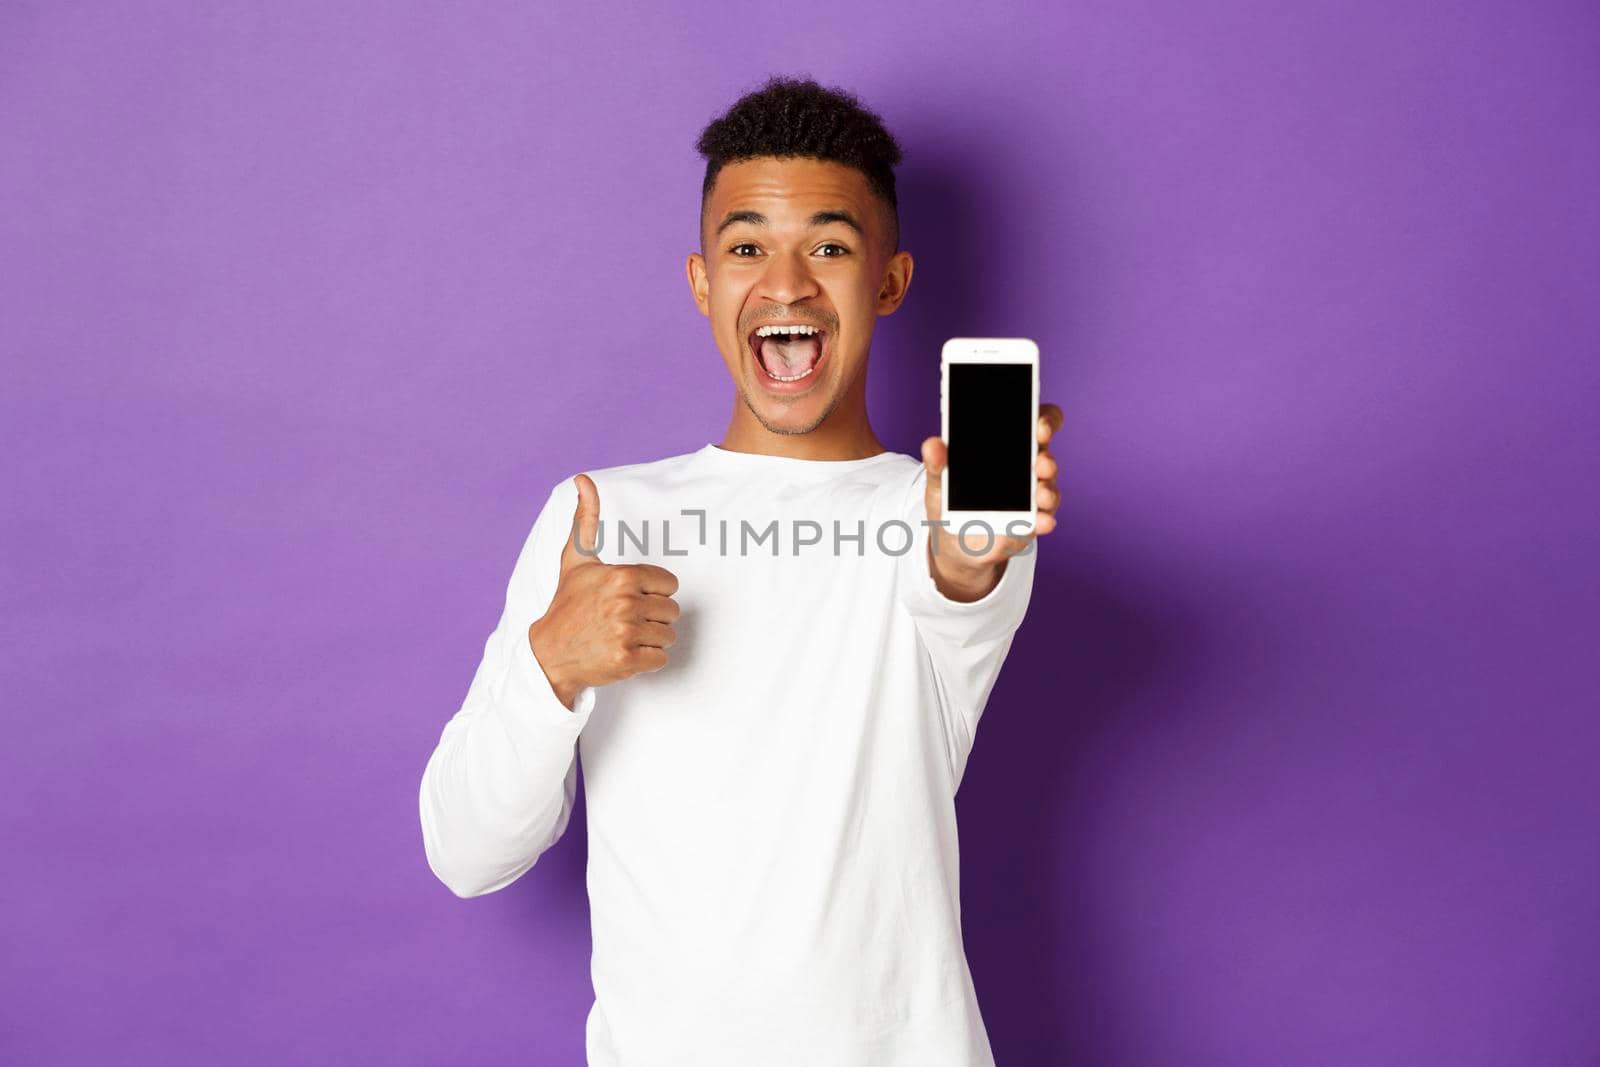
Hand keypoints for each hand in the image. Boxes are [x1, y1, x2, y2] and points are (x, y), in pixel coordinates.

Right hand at [527, 474, 680, 708]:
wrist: (549, 653)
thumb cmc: (568, 605)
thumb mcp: (576, 560)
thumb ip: (585, 520)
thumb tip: (583, 479)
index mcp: (623, 576)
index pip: (669, 584)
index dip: (652, 593)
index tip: (629, 598)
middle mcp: (626, 603)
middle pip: (671, 611)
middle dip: (652, 617)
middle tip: (624, 620)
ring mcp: (626, 634)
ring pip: (668, 635)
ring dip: (650, 639)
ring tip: (623, 636)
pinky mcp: (627, 661)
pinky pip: (661, 658)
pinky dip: (647, 660)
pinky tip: (623, 652)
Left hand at [920, 402, 1062, 600]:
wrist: (952, 540)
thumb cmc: (949, 501)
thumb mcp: (938, 481)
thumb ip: (937, 463)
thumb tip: (932, 444)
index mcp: (1006, 447)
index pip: (1036, 424)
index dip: (1045, 420)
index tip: (1039, 425)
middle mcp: (1025, 467)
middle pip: (1046, 455)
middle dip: (1047, 458)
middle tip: (1040, 462)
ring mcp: (1031, 494)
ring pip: (1048, 486)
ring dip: (1048, 490)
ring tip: (1040, 495)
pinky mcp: (1031, 521)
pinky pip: (1043, 518)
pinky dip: (1044, 520)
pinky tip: (1040, 522)